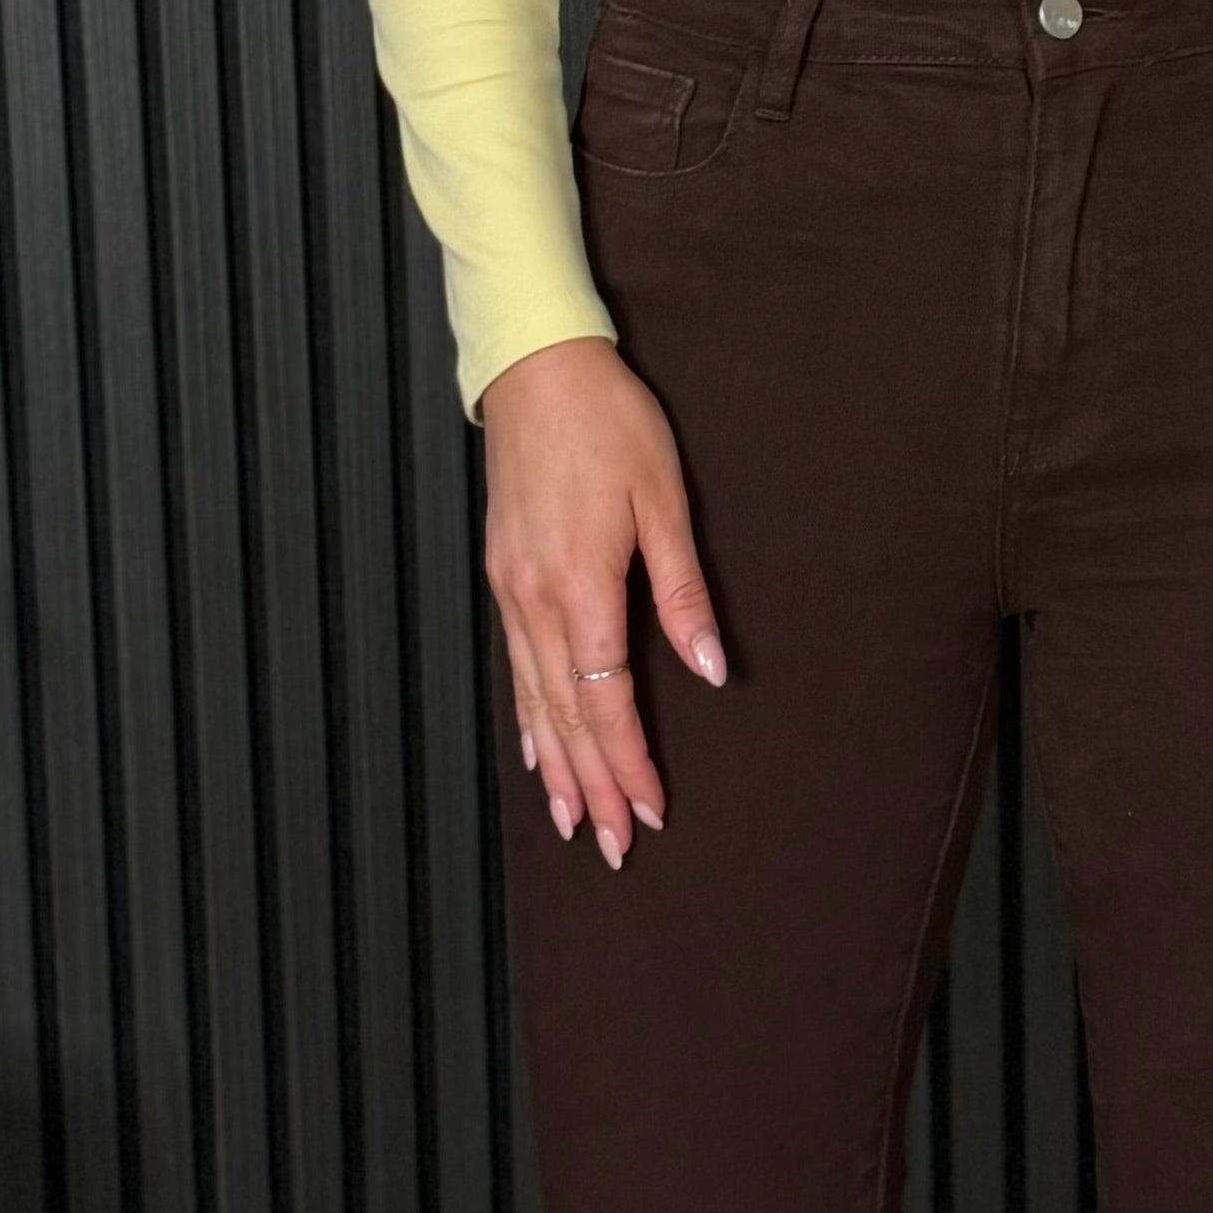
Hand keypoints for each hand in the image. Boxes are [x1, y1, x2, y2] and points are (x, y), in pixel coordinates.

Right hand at [477, 338, 725, 862]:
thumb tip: (710, 668)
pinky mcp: (502, 576)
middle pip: (567, 716)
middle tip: (616, 846)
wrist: (535, 367)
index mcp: (582, 585)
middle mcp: (535, 600)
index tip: (652, 808)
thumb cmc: (609, 423)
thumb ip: (682, 592)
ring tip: (574, 823)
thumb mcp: (663, 500)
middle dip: (595, 785)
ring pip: (535, 700)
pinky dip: (529, 718)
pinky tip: (538, 752)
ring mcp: (511, 590)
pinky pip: (517, 666)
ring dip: (558, 767)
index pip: (608, 700)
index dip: (630, 760)